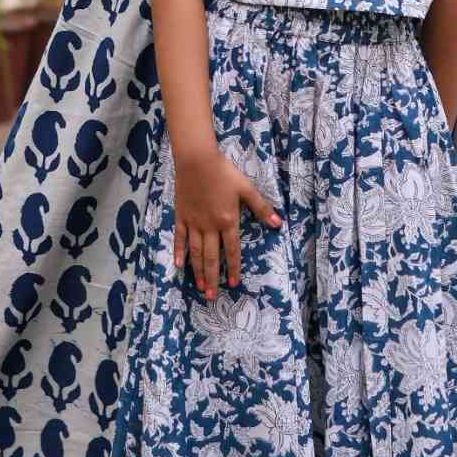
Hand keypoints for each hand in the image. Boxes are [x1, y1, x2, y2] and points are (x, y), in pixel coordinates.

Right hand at [172, 146, 282, 300]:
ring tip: (200, 286)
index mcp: (228, 220)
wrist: (197, 160)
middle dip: (212, 278)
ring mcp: (194, 222)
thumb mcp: (246, 188)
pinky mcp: (181, 216)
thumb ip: (261, 208)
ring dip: (198, 271)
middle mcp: (210, 226)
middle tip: (212, 297)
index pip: (231, 250)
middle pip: (211, 257)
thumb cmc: (223, 172)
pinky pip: (180, 238)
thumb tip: (278, 224)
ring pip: (195, 252)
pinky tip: (179, 266)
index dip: (233, 267)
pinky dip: (179, 252)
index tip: (233, 284)